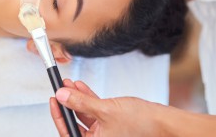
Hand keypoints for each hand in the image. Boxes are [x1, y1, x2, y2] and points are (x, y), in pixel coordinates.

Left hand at [49, 79, 166, 136]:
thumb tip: (62, 96)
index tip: (53, 100)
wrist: (162, 122)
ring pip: (84, 113)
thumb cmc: (141, 124)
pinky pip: (94, 110)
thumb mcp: (104, 110)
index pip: (68, 132)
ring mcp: (105, 131)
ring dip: (77, 98)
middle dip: (67, 103)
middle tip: (60, 90)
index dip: (58, 115)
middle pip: (75, 122)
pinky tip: (81, 87)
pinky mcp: (111, 121)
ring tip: (69, 84)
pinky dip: (88, 98)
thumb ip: (81, 102)